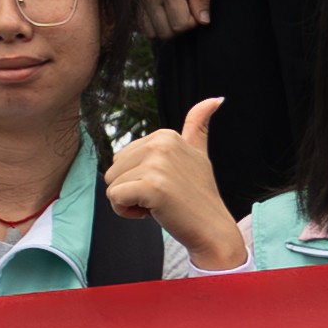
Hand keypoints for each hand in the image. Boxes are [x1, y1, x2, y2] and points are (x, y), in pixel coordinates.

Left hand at [99, 97, 236, 259]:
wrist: (213, 229)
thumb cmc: (200, 196)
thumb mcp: (199, 154)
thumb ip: (198, 125)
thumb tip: (216, 98)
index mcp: (166, 135)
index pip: (122, 158)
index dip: (138, 177)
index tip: (166, 184)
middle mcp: (161, 144)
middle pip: (113, 170)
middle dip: (131, 189)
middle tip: (162, 197)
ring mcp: (157, 164)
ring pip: (111, 185)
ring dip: (129, 201)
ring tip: (159, 203)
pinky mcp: (151, 186)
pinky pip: (114, 199)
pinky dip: (126, 212)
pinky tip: (153, 212)